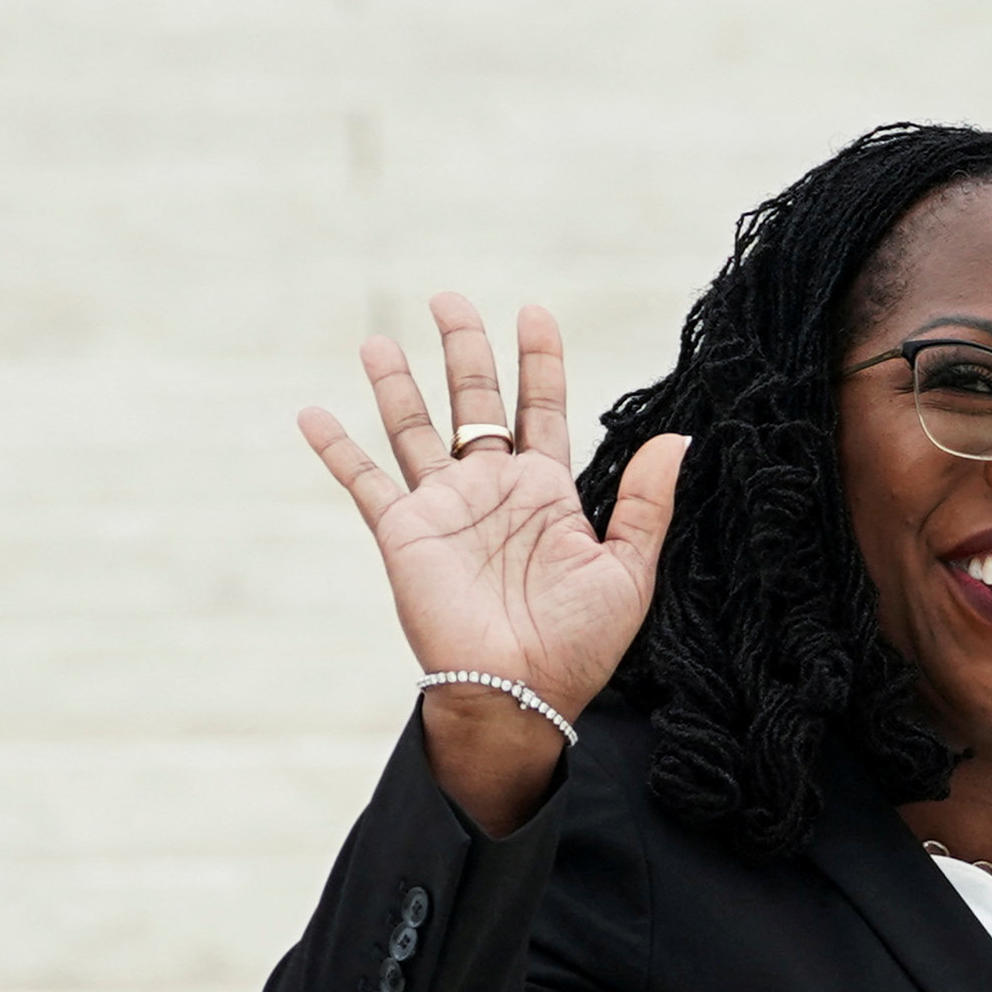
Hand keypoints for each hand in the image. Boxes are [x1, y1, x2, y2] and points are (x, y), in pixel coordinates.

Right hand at [301, 294, 687, 831]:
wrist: (520, 692)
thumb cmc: (578, 644)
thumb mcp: (629, 570)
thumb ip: (647, 503)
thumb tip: (680, 439)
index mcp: (548, 493)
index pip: (542, 409)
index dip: (539, 361)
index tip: (534, 312)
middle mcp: (493, 490)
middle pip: (475, 402)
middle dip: (464, 350)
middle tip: (448, 299)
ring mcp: (445, 508)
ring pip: (415, 429)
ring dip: (396, 385)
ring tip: (377, 339)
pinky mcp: (403, 533)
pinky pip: (363, 482)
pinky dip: (336, 448)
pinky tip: (312, 413)